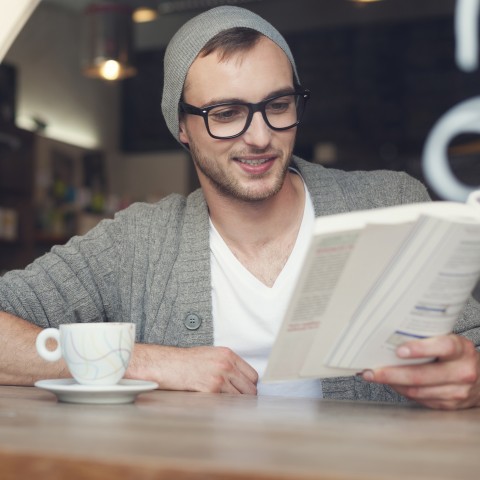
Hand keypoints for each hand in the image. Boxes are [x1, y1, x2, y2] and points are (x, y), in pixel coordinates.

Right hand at [127, 344, 257, 394]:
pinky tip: (217, 405)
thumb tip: (239, 379)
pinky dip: (224, 407)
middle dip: (245, 397)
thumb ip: (226, 364)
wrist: (167, 364)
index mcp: (228, 354)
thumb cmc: (185, 360)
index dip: (249, 385)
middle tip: (236, 401)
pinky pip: (227, 404)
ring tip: (226, 404)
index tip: (244, 391)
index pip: (252, 375)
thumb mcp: (210, 354)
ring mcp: (219, 378)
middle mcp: (226, 365)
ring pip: (241, 398)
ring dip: (235, 404)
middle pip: (250, 388)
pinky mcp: (210, 390)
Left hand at [361, 334, 479, 409]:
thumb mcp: (449, 341)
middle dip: (392, 374)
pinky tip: (391, 383)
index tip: (399, 350)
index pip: (442, 347)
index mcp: (461, 350)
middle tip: (372, 371)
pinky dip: (402, 391)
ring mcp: (457, 392)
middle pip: (422, 375)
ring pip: (417, 391)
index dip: (420, 349)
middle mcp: (462, 372)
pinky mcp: (449, 405)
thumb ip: (428, 339)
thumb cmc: (458, 355)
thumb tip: (392, 337)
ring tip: (374, 376)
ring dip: (392, 384)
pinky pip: (420, 399)